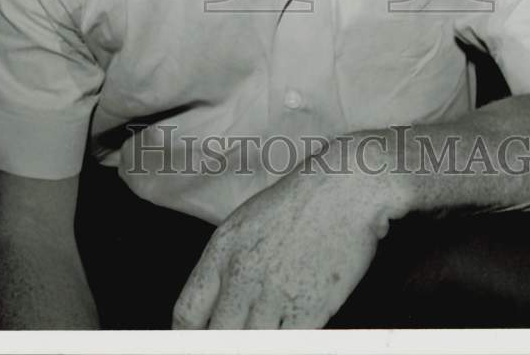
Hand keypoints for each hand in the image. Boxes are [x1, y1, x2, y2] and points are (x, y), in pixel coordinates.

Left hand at [172, 136, 395, 328]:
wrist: (343, 190)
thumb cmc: (298, 202)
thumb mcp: (246, 224)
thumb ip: (226, 266)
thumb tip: (216, 305)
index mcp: (221, 251)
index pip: (186, 312)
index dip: (186, 338)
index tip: (194, 344)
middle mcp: (242, 275)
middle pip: (216, 338)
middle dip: (222, 345)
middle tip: (235, 341)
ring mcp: (275, 294)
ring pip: (252, 346)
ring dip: (258, 342)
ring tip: (268, 329)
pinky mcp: (310, 308)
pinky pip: (289, 345)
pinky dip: (289, 343)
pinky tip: (292, 331)